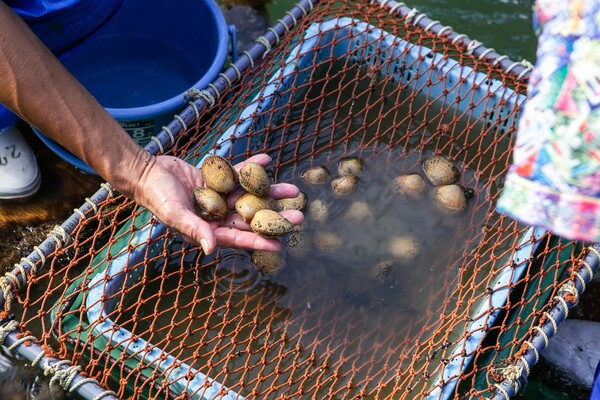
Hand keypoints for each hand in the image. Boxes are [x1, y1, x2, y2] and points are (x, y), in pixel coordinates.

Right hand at [132, 153, 302, 253]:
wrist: (146, 172)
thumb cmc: (157, 197)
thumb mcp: (175, 214)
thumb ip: (195, 229)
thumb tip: (212, 249)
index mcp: (209, 229)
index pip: (239, 237)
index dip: (260, 241)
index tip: (282, 245)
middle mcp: (218, 215)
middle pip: (252, 217)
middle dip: (275, 216)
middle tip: (299, 215)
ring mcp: (220, 196)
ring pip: (251, 195)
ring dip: (271, 191)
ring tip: (293, 189)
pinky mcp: (218, 179)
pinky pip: (238, 173)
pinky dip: (251, 166)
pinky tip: (267, 159)